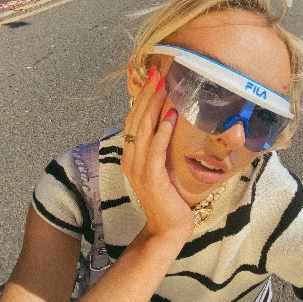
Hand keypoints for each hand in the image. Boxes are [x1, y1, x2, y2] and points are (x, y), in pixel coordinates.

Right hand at [121, 66, 193, 245]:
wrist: (167, 229)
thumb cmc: (169, 198)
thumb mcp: (163, 167)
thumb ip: (162, 148)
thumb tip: (172, 122)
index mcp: (131, 155)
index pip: (134, 119)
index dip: (142, 97)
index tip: (152, 75)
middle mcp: (130, 159)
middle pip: (136, 119)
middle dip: (147, 94)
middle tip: (158, 72)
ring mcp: (138, 169)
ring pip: (143, 130)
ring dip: (154, 106)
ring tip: (163, 85)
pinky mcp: (151, 179)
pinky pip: (155, 150)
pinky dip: (161, 132)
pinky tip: (170, 116)